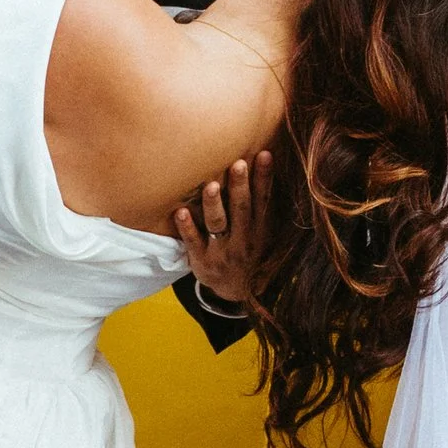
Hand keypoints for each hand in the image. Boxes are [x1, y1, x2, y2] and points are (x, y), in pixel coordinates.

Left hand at [174, 149, 270, 311]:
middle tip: (238, 163)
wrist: (238, 292)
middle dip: (240, 186)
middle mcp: (243, 239)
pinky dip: (187, 228)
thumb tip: (267, 163)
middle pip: (242, 209)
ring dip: (213, 205)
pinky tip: (180, 212)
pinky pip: (193, 243)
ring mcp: (222, 251)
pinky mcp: (202, 261)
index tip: (265, 154)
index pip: (263, 200)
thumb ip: (263, 204)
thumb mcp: (263, 232)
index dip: (265, 178)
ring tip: (210, 186)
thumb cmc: (248, 250)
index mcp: (260, 229)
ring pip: (218, 225)